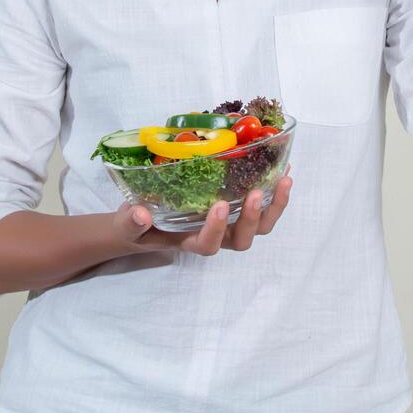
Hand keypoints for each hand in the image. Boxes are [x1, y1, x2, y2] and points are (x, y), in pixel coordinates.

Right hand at [112, 164, 292, 255]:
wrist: (142, 222)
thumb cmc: (138, 225)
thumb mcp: (127, 225)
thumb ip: (132, 222)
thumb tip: (139, 214)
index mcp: (189, 241)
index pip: (208, 245)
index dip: (216, 230)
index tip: (218, 206)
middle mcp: (215, 236)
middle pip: (242, 239)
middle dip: (252, 218)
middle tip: (256, 193)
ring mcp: (228, 223)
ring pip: (259, 226)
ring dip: (274, 206)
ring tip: (284, 180)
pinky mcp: (235, 207)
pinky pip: (262, 206)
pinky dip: (274, 190)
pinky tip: (283, 168)